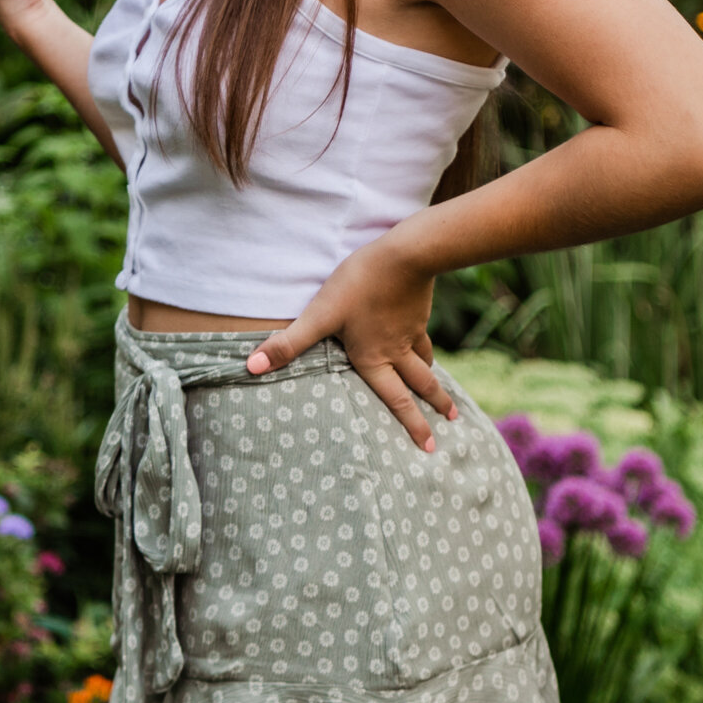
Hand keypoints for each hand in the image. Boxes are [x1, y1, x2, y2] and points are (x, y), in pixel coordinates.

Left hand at [243, 235, 459, 450]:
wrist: (404, 256)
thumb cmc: (359, 286)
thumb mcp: (320, 315)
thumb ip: (288, 343)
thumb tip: (251, 367)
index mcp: (373, 359)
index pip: (395, 400)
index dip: (412, 424)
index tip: (428, 446)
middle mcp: (395, 350)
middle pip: (420, 384)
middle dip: (434, 406)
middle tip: (450, 424)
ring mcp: (410, 330)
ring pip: (425, 361)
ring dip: (433, 379)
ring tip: (441, 390)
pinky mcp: (417, 310)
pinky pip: (423, 334)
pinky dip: (425, 345)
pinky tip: (422, 339)